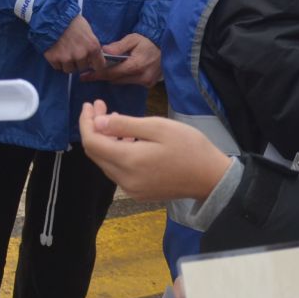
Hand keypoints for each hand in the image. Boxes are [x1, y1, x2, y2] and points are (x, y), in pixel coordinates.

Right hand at [42, 16, 103, 73]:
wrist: (54, 17)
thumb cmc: (73, 22)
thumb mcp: (88, 32)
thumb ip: (92, 46)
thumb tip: (93, 58)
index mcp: (93, 47)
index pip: (99, 66)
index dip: (94, 64)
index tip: (91, 62)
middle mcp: (81, 55)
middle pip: (82, 68)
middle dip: (79, 62)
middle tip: (73, 52)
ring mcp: (67, 58)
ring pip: (69, 69)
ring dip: (67, 64)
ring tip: (64, 52)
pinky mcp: (54, 59)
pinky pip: (57, 67)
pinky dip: (57, 62)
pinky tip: (56, 52)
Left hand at [78, 101, 231, 202]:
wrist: (212, 178)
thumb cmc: (189, 147)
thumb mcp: (158, 127)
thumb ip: (125, 126)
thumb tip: (97, 123)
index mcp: (128, 162)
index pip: (92, 142)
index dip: (86, 122)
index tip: (90, 104)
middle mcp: (124, 180)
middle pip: (96, 153)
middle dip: (94, 128)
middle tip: (101, 106)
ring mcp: (131, 189)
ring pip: (105, 162)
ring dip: (105, 140)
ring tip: (114, 119)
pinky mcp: (139, 193)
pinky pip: (118, 171)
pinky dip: (116, 153)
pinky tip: (127, 140)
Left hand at [80, 33, 162, 84]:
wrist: (166, 45)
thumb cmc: (147, 41)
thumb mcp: (132, 39)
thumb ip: (118, 46)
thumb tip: (103, 52)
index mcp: (135, 65)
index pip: (111, 73)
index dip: (97, 75)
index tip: (84, 76)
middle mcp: (140, 77)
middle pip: (115, 79)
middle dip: (103, 76)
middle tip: (90, 73)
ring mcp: (146, 82)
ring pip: (123, 82)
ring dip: (114, 77)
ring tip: (105, 70)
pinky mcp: (149, 84)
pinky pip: (131, 83)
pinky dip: (125, 78)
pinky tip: (121, 71)